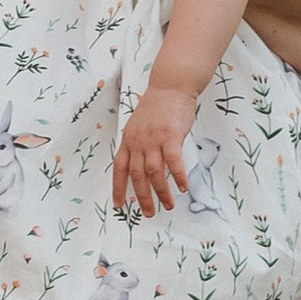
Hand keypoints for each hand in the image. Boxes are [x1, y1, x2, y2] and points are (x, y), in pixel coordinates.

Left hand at [114, 87, 197, 217]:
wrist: (170, 87)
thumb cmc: (157, 108)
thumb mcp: (139, 127)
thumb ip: (139, 145)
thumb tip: (141, 167)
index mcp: (128, 140)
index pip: (119, 169)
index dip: (117, 188)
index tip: (119, 205)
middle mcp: (138, 142)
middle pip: (136, 175)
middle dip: (142, 197)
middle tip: (149, 213)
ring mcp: (153, 139)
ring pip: (154, 172)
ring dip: (161, 192)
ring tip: (168, 205)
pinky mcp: (170, 136)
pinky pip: (173, 161)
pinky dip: (177, 176)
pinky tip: (183, 187)